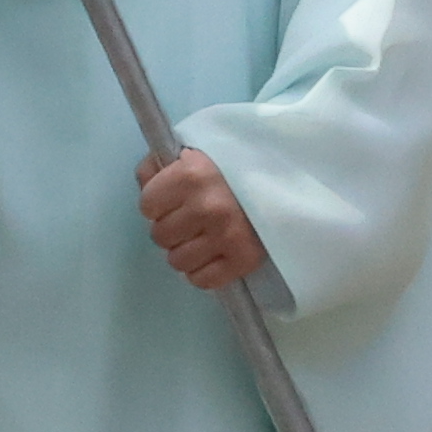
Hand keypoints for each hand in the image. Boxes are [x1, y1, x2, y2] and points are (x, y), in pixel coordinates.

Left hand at [139, 144, 266, 292]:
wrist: (287, 181)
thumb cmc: (233, 165)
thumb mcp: (194, 152)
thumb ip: (160, 165)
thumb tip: (145, 182)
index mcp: (191, 174)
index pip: (147, 206)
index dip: (157, 204)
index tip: (174, 199)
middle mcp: (207, 206)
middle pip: (160, 236)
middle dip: (172, 228)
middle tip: (191, 219)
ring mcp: (227, 235)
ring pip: (177, 261)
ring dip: (186, 251)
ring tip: (203, 236)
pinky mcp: (244, 259)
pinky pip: (202, 280)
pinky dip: (203, 271)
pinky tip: (214, 254)